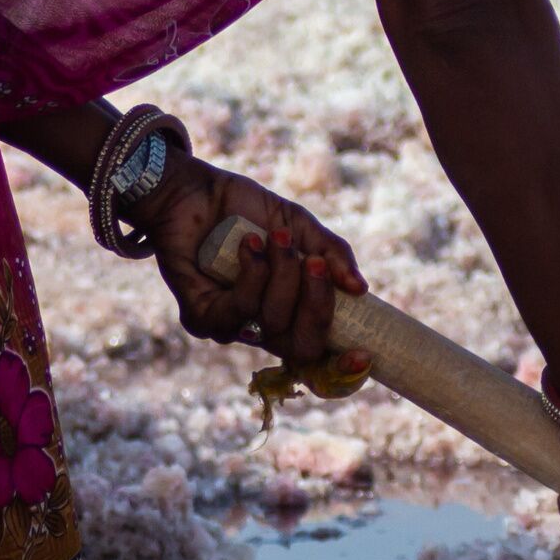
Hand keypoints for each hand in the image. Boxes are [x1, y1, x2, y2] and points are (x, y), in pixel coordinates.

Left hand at [137, 161, 366, 372]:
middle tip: (314, 262)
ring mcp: (231, 327)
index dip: (343, 368)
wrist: (196, 190)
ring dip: (281, 275)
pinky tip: (247, 246)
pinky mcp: (200, 318)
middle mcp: (263, 328)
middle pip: (303, 348)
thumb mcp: (301, 227)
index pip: (320, 358)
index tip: (363, 355)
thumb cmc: (247, 211)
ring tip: (273, 238)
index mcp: (292, 312)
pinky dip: (251, 275)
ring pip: (272, 324)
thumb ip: (332, 254)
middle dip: (316, 304)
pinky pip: (237, 313)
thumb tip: (360, 289)